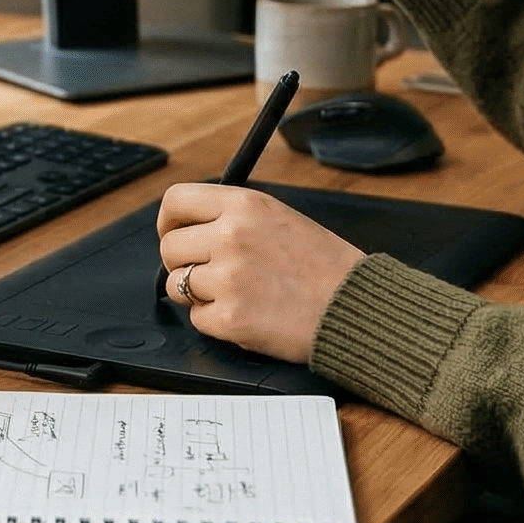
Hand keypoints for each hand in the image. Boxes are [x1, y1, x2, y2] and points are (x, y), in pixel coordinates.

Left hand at [155, 183, 365, 362]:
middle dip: (182, 263)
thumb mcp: (280, 217)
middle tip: (208, 273)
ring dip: (198, 294)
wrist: (355, 307)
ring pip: (177, 285)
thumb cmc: (326, 266)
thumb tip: (191, 227)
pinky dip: (217, 322)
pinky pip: (198, 319)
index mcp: (245, 205)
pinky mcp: (230, 318)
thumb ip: (235, 217)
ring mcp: (228, 278)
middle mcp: (231, 236)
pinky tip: (247, 314)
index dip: (168, 221)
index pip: (176, 200)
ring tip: (236, 294)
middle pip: (169, 247)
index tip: (174, 234)